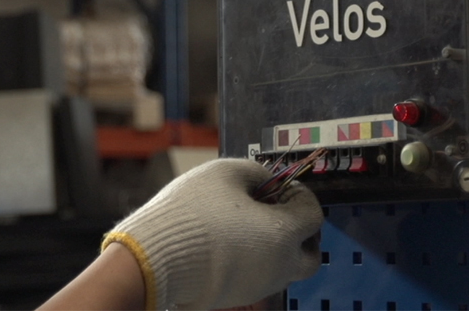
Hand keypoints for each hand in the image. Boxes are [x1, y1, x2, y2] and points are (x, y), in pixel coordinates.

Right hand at [102, 158, 322, 309]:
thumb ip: (255, 171)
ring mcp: (260, 285)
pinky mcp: (238, 296)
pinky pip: (259, 276)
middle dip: (302, 233)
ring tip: (247, 225)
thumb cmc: (192, 211)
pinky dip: (256, 259)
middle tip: (280, 213)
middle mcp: (280, 266)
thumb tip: (266, 180)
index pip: (313, 215)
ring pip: (285, 268)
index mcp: (284, 234)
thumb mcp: (225, 172)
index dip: (300, 195)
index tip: (281, 186)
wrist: (155, 257)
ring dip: (277, 247)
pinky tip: (229, 242)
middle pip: (310, 254)